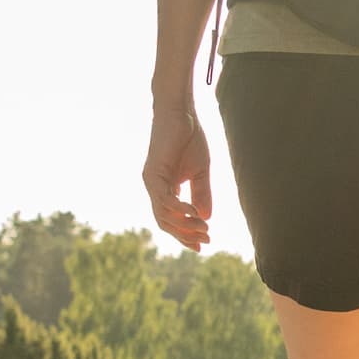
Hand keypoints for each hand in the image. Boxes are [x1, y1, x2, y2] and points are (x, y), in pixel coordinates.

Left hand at [144, 99, 213, 250]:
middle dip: (185, 235)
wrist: (181, 114)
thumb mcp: (201, 173)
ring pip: (163, 215)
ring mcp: (151, 181)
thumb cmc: (190, 138)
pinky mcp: (153, 173)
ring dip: (185, 226)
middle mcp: (154, 187)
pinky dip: (179, 210)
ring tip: (204, 228)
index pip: (170, 219)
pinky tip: (195, 214)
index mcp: (164, 188)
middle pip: (165, 222)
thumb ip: (201, 195)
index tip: (203, 245)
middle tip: (207, 239)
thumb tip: (205, 218)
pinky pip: (164, 200)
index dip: (185, 235)